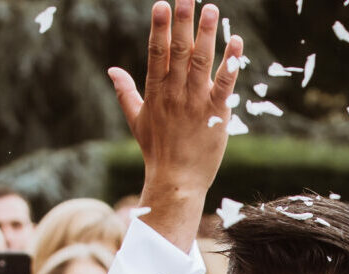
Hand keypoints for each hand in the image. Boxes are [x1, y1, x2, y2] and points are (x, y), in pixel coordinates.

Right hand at [111, 0, 243, 249]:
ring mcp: (197, 103)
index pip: (157, 53)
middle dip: (183, 22)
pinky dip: (231, 63)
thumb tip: (111, 70)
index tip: (161, 5)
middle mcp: (175, 93)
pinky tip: (236, 42)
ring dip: (208, 34)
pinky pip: (225, 84)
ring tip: (211, 9)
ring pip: (202, 62)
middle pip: (180, 51)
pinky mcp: (217, 114)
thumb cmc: (157, 150)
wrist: (176, 181)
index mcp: (155, 92)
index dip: (159, 28)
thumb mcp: (136, 120)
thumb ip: (125, 92)